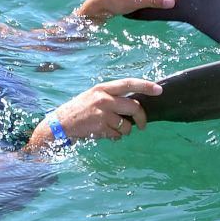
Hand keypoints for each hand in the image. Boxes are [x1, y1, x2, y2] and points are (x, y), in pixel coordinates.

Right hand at [29, 78, 161, 148]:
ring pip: (126, 125)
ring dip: (124, 131)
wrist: (60, 124)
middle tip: (142, 126)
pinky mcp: (100, 127)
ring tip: (113, 130)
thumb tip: (134, 105)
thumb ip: (112, 98)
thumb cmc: (81, 110)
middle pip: (133, 107)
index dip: (146, 86)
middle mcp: (103, 98)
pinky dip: (114, 137)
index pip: (129, 83)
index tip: (159, 89)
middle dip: (141, 118)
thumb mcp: (95, 97)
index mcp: (103, 88)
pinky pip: (117, 135)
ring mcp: (102, 113)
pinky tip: (104, 133)